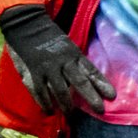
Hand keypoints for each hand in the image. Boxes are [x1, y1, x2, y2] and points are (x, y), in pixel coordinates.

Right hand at [0, 5, 115, 115]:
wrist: (26, 24)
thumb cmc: (48, 37)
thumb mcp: (66, 46)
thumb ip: (74, 62)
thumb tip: (86, 80)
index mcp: (73, 54)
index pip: (91, 71)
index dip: (102, 84)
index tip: (112, 96)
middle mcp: (63, 62)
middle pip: (80, 82)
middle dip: (91, 97)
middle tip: (99, 110)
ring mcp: (47, 68)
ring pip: (60, 91)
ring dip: (67, 105)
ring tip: (70, 114)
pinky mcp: (31, 73)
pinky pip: (40, 92)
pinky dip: (45, 103)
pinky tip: (48, 111)